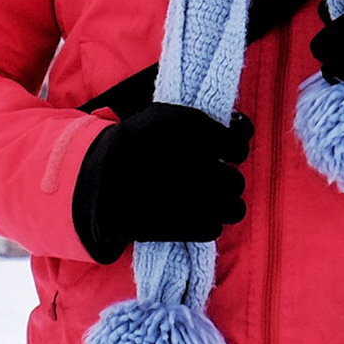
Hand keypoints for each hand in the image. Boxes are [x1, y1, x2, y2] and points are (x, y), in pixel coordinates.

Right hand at [72, 102, 252, 263]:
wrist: (101, 180)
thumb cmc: (139, 143)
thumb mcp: (165, 116)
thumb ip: (205, 121)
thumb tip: (242, 129)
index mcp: (190, 127)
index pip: (239, 141)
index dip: (236, 148)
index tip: (227, 153)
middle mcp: (193, 160)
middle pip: (235, 181)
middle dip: (229, 183)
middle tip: (217, 182)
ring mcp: (187, 195)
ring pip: (233, 207)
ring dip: (226, 207)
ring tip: (212, 203)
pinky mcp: (178, 224)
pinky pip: (213, 228)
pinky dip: (208, 224)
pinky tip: (197, 217)